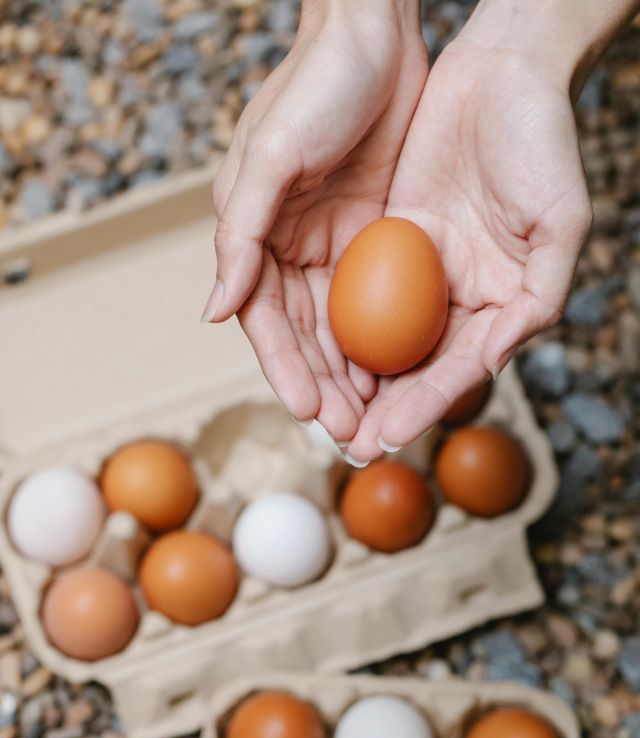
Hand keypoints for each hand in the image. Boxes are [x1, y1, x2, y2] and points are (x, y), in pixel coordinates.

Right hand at [204, 0, 426, 441]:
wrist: (376, 34)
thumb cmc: (315, 87)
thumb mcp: (268, 157)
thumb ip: (239, 236)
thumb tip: (214, 314)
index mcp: (255, 235)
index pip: (266, 319)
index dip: (284, 367)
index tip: (307, 411)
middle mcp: (290, 247)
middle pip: (305, 334)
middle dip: (324, 384)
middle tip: (349, 430)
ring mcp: (335, 243)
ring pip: (342, 326)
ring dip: (355, 373)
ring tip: (375, 415)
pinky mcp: (376, 234)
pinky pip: (379, 299)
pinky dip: (385, 336)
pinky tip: (401, 368)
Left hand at [347, 30, 592, 461]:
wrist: (500, 73)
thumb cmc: (542, 142)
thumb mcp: (559, 221)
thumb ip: (537, 297)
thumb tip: (495, 360)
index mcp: (501, 304)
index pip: (457, 369)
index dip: (423, 406)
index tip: (386, 435)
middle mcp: (460, 297)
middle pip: (416, 367)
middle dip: (382, 408)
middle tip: (346, 443)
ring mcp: (423, 272)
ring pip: (383, 338)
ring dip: (354, 378)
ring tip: (324, 415)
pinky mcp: (390, 240)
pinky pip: (360, 290)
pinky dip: (340, 323)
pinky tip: (314, 351)